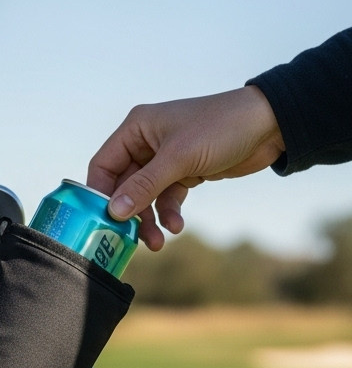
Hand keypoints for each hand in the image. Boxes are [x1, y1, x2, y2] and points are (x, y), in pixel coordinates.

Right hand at [87, 87, 285, 250]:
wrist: (268, 125)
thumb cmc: (220, 128)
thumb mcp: (179, 159)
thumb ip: (144, 186)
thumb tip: (114, 212)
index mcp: (136, 128)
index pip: (103, 165)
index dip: (99, 195)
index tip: (101, 222)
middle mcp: (146, 142)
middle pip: (124, 187)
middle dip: (130, 214)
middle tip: (132, 240)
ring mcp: (165, 159)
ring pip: (145, 197)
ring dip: (149, 220)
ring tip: (158, 241)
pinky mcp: (184, 172)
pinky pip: (166, 198)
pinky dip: (169, 213)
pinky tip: (177, 225)